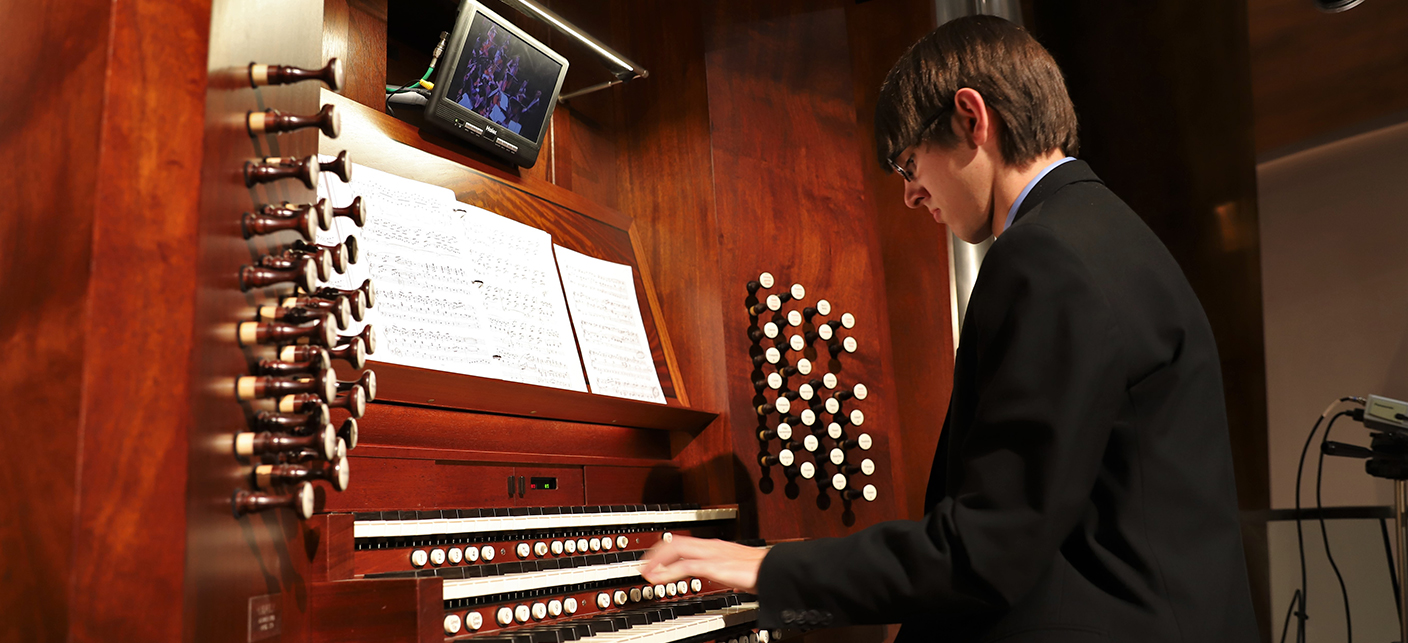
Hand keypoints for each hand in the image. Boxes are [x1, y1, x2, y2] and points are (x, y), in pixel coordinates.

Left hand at [640, 536, 766, 592]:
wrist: (777, 569)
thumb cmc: (763, 570)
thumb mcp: (737, 569)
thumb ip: (723, 570)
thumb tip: (717, 576)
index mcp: (717, 546)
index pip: (685, 541)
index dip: (665, 548)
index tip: (654, 559)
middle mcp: (712, 546)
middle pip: (675, 541)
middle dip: (655, 553)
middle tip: (643, 565)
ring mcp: (713, 554)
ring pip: (676, 549)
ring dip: (657, 560)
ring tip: (646, 573)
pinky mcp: (715, 566)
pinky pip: (686, 566)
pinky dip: (669, 572)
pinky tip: (661, 580)